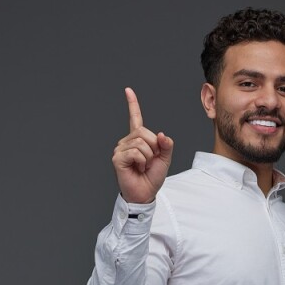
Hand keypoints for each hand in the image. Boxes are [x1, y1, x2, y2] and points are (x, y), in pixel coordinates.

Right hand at [112, 87, 173, 203]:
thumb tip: (161, 134)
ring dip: (148, 157)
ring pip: (141, 143)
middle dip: (153, 147)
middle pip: (143, 132)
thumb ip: (166, 145)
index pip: (135, 118)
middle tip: (149, 161)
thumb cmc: (152, 177)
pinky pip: (135, 152)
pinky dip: (141, 161)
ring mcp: (120, 149)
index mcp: (138, 139)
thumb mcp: (165, 159)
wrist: (145, 193)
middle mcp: (127, 142)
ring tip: (143, 166)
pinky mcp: (117, 158)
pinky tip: (137, 168)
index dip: (132, 104)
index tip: (128, 90)